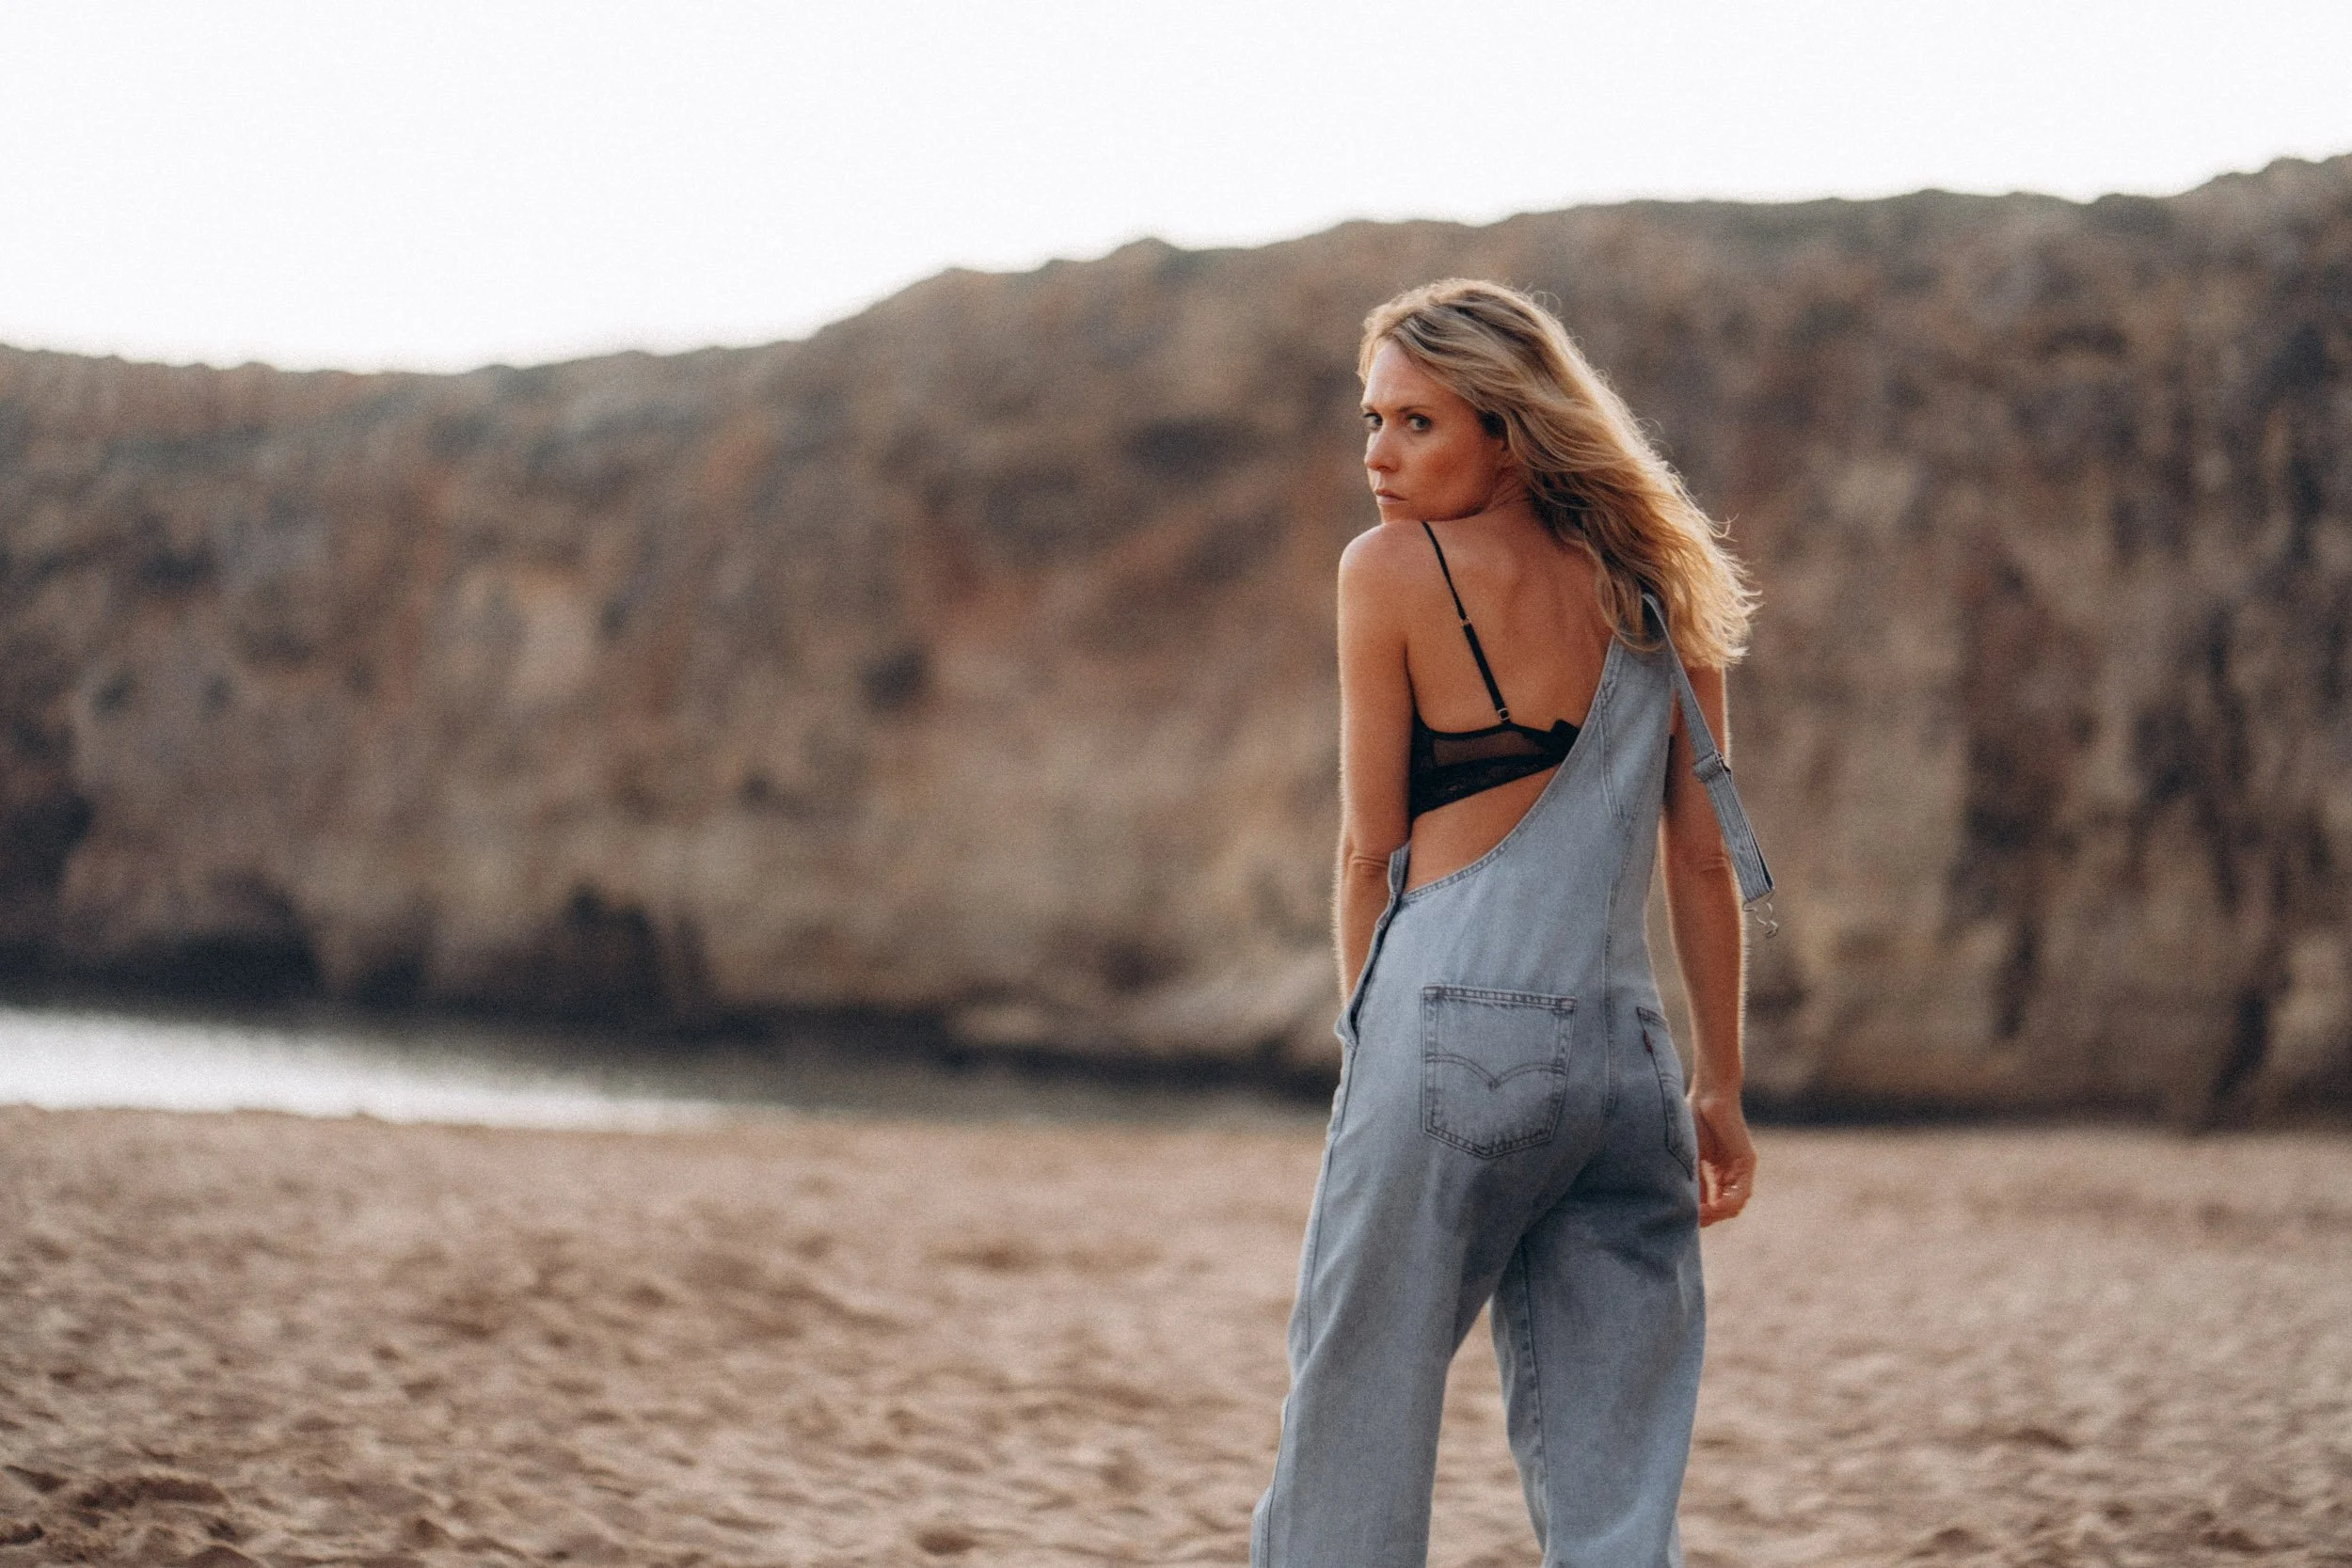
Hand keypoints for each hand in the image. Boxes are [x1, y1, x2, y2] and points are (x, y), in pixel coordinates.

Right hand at [1689, 1088, 1755, 1225]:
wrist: (1708, 1094)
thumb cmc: (1693, 1119)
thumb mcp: (1689, 1158)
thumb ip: (1692, 1181)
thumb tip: (1686, 1208)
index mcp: (1717, 1173)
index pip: (1712, 1204)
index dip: (1700, 1215)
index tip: (1682, 1220)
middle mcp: (1731, 1174)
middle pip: (1723, 1208)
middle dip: (1708, 1217)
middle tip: (1691, 1220)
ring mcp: (1740, 1170)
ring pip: (1734, 1205)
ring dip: (1717, 1214)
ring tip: (1699, 1214)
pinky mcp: (1747, 1163)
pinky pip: (1741, 1192)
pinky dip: (1728, 1203)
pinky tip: (1713, 1206)